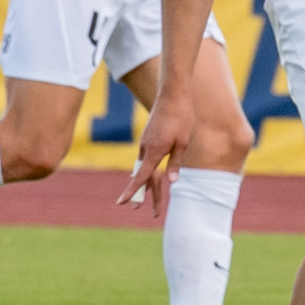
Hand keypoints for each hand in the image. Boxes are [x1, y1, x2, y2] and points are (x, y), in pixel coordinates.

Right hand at [121, 88, 193, 219]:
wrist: (173, 94)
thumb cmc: (182, 118)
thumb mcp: (183, 143)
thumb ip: (176, 163)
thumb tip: (171, 182)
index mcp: (154, 151)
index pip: (141, 176)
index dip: (131, 192)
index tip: (121, 203)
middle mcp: (146, 147)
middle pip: (141, 175)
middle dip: (141, 194)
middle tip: (141, 210)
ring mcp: (145, 141)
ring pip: (143, 166)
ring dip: (145, 182)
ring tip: (145, 198)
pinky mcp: (148, 136)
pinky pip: (145, 157)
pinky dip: (146, 169)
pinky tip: (149, 174)